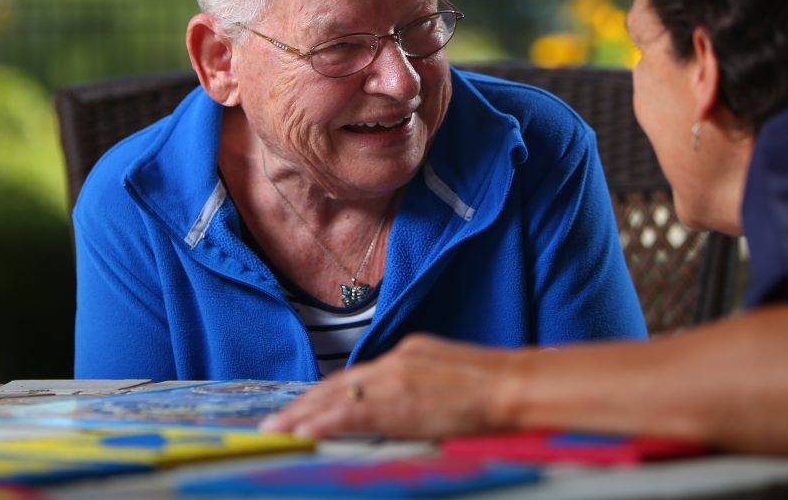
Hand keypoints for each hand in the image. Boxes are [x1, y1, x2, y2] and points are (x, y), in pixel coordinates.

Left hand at [261, 333, 522, 439]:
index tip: (301, 409)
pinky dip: (324, 424)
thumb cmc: (494, 387)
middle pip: (337, 384)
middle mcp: (394, 361)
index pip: (355, 376)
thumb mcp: (448, 376)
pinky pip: (351, 414)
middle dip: (303, 406)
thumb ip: (418, 384)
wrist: (513, 385)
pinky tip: (304, 434)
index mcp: (407, 354)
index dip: (324, 394)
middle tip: (273, 423)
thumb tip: (400, 401)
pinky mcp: (399, 401)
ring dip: (303, 417)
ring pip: (336, 398)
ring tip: (276, 432)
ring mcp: (394, 379)